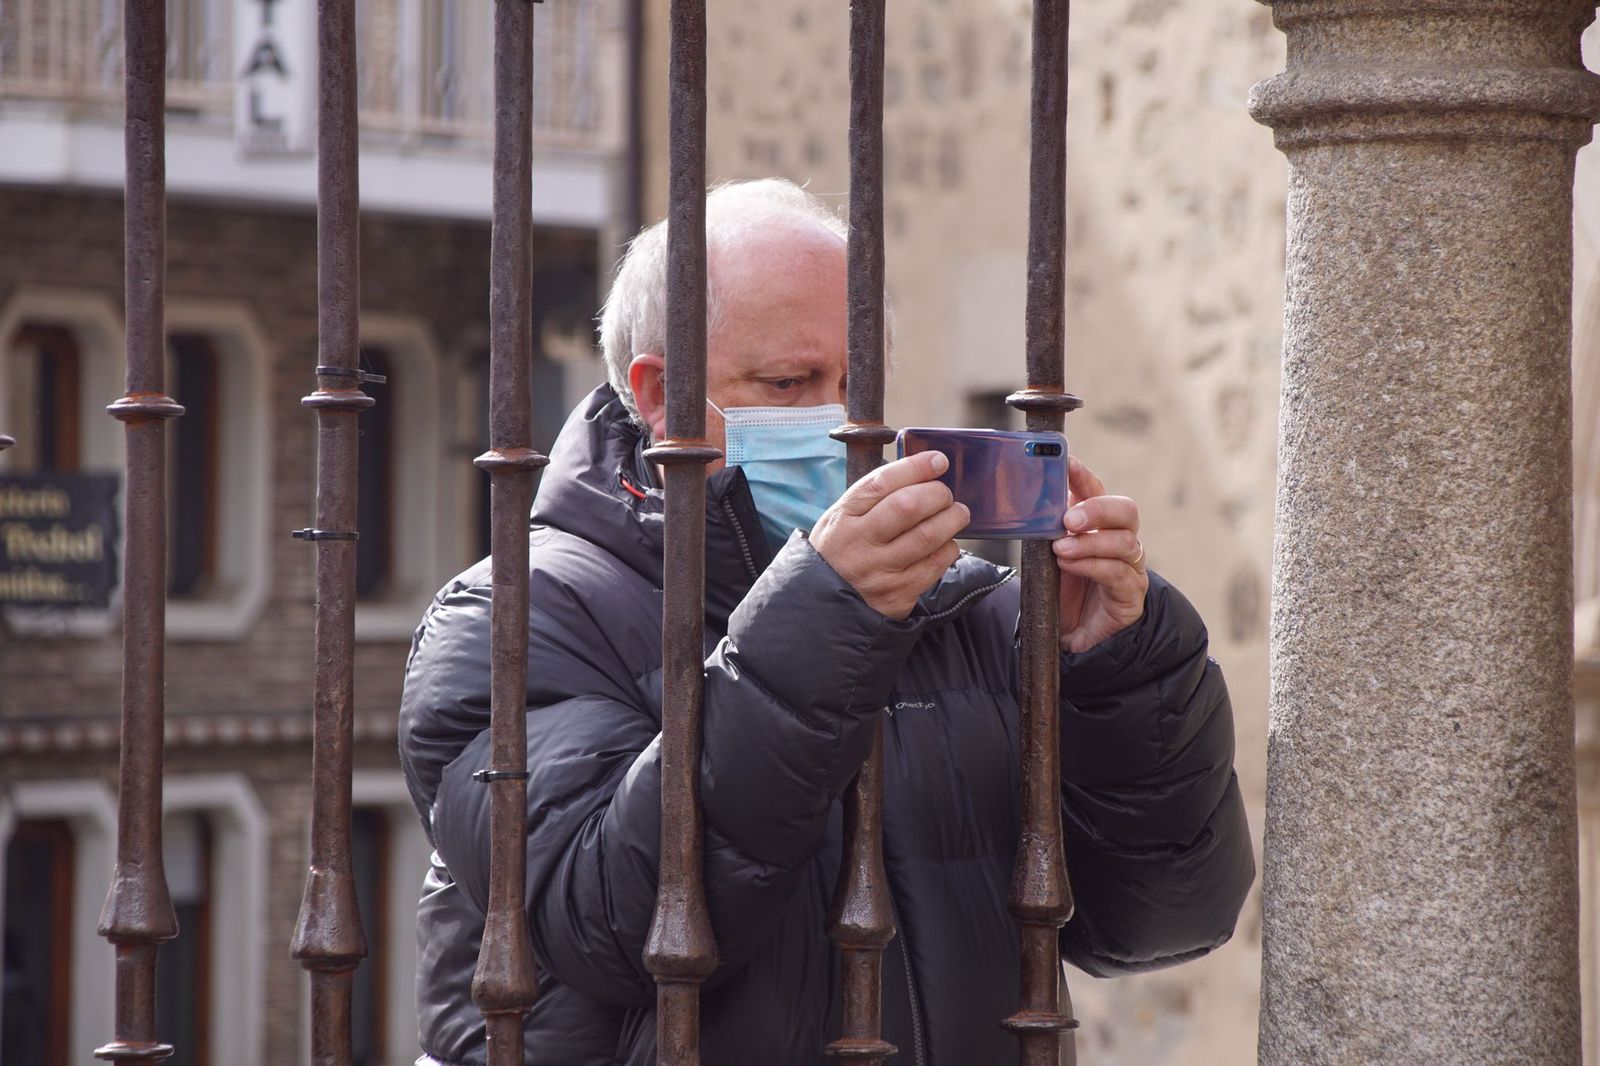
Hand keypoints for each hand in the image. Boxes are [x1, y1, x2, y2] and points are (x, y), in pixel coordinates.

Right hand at [809, 451, 968, 619]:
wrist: (825, 607)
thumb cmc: (842, 552)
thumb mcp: (841, 520)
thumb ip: (874, 498)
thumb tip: (921, 473)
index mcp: (844, 517)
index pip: (882, 483)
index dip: (915, 467)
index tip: (939, 461)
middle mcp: (859, 544)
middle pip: (908, 507)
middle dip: (937, 494)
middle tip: (946, 494)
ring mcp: (879, 571)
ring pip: (927, 536)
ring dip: (952, 519)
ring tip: (957, 513)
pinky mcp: (898, 595)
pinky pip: (935, 565)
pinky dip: (948, 548)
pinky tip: (946, 542)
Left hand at [1053, 455, 1147, 652]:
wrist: (1071, 631)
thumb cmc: (1063, 588)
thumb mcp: (1049, 555)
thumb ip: (1046, 531)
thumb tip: (1026, 504)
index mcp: (1100, 524)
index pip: (1097, 491)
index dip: (1084, 476)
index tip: (1066, 463)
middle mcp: (1122, 540)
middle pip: (1125, 510)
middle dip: (1097, 509)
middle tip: (1069, 519)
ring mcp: (1131, 566)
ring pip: (1124, 541)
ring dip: (1089, 543)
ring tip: (1060, 549)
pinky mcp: (1132, 593)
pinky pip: (1118, 572)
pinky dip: (1092, 565)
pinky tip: (1070, 565)